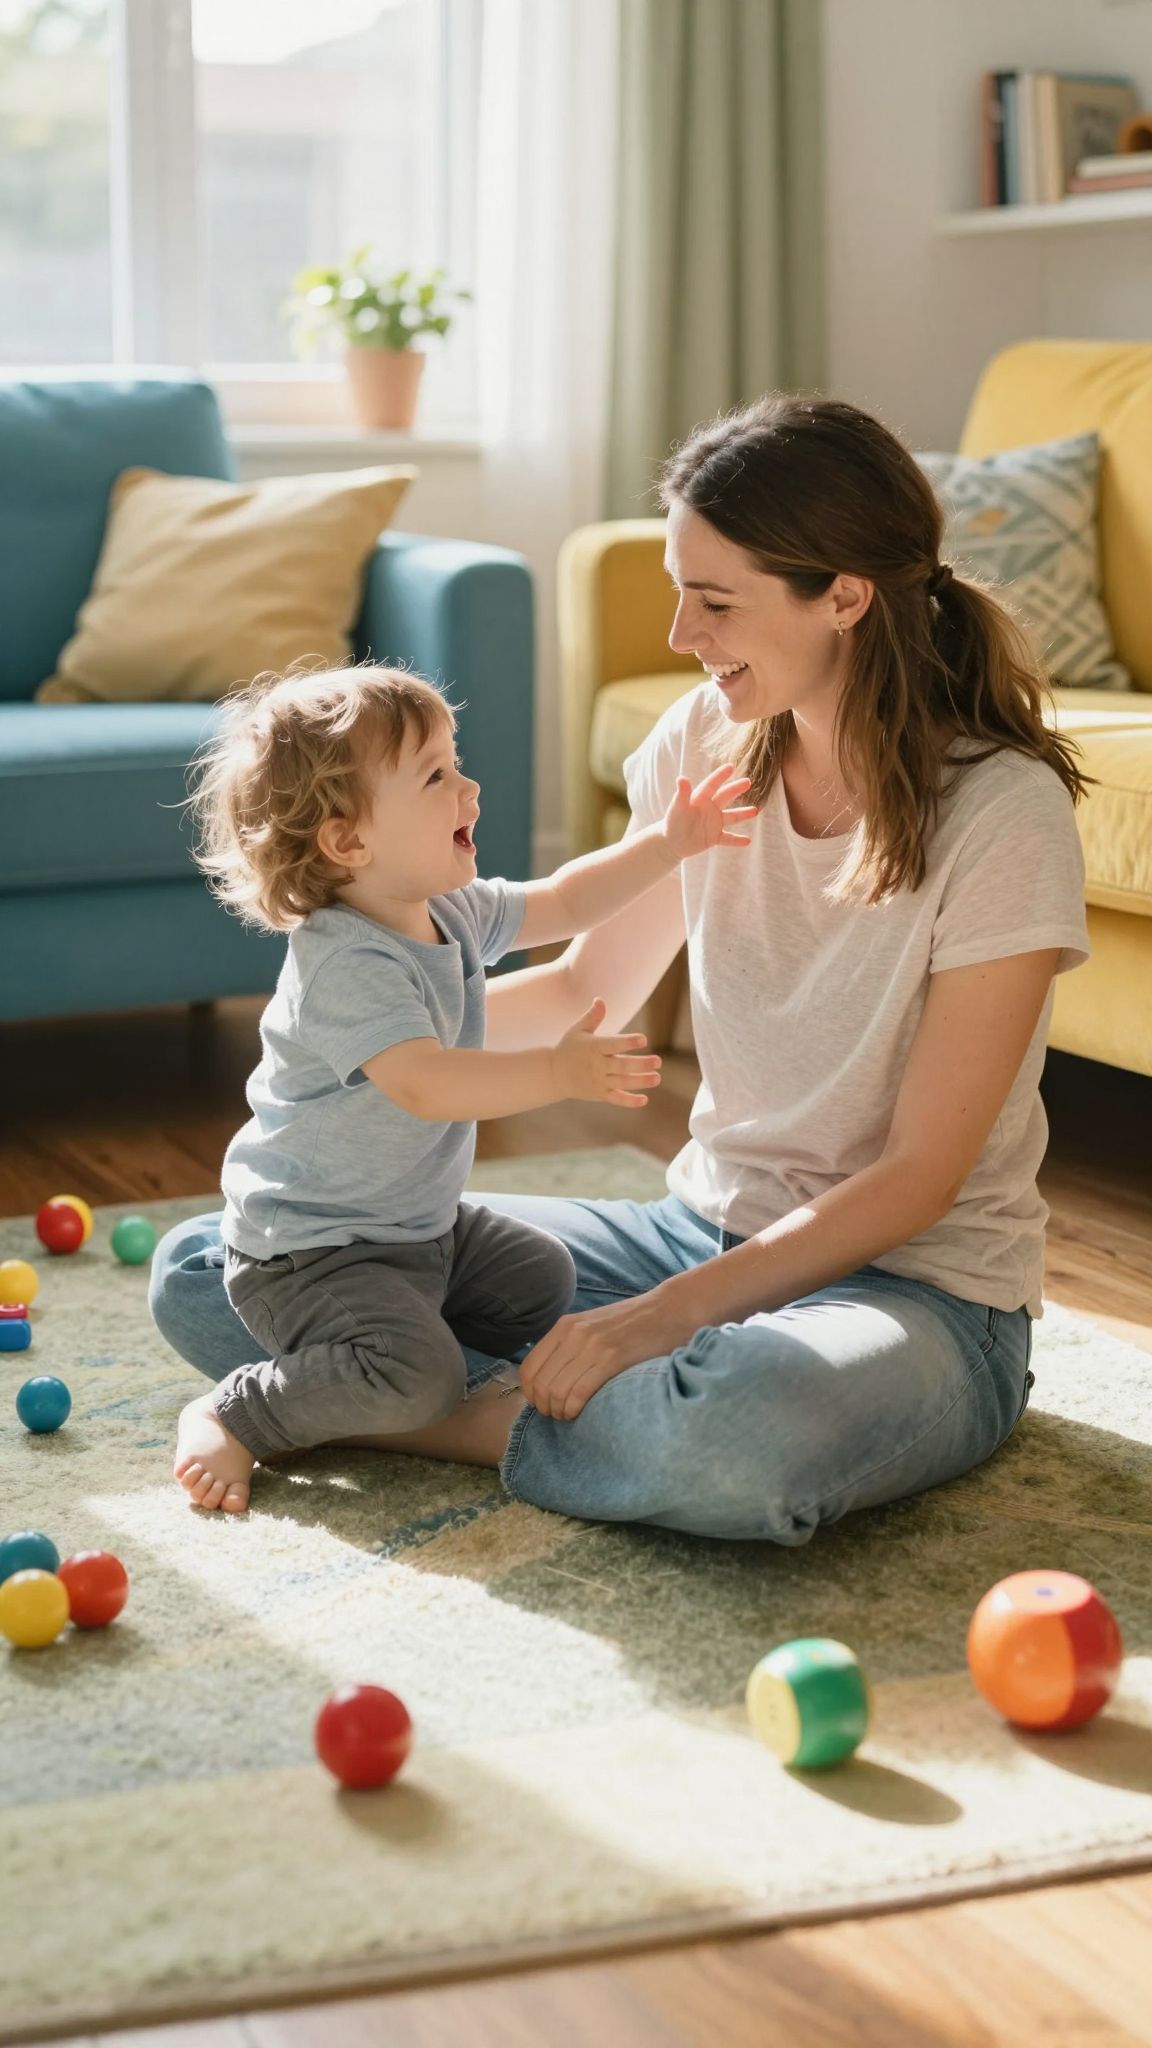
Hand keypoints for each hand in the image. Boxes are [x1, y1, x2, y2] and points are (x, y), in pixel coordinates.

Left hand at [519, 1291, 690, 1419]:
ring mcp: (592, 1346)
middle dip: (545, 1407)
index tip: (545, 1404)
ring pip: (556, 1391)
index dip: (531, 1395)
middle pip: (540, 1384)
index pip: (529, 1369)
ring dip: (559, 1411)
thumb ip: (569, 1346)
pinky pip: (578, 1393)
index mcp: (564, 1327)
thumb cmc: (633, 1324)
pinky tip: (581, 1412)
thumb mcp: (592, 1326)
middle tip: (558, 1415)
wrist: (670, 1310)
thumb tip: (549, 1378)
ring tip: (571, 1415)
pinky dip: (574, 1409)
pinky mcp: (611, 1359)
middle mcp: (573, 1334)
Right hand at [551, 998, 661, 1107]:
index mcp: (593, 1047)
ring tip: (657, 1078)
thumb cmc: (569, 1047)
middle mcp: (597, 1065)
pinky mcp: (599, 1094)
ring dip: (640, 1081)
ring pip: (622, 1083)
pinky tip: (644, 1100)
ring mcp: (598, 1081)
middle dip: (640, 1064)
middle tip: (658, 1061)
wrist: (553, 1074)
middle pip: (621, 1065)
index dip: (628, 1042)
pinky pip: (615, 1099)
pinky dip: (629, 1101)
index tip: (643, 1039)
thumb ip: (592, 1016)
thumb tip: (600, 999)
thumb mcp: (578, 1030)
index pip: (613, 1044)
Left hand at [661, 764, 755, 861]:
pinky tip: (748, 841)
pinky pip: (728, 838)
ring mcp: (713, 823)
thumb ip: (682, 794)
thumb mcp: (677, 808)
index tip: (730, 767)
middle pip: (725, 796)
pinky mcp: (714, 837)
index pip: (712, 785)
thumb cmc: (672, 823)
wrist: (670, 843)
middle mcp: (709, 808)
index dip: (720, 776)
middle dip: (736, 789)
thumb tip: (682, 778)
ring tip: (755, 810)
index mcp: (700, 799)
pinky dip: (737, 840)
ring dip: (743, 813)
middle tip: (747, 782)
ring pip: (731, 816)